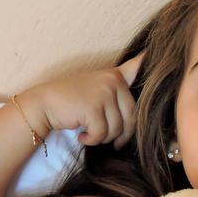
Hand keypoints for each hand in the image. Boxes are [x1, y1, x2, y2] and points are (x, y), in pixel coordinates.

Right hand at [18, 53, 143, 148]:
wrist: (43, 105)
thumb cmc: (71, 102)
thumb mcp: (96, 90)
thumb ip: (117, 91)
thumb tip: (137, 88)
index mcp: (114, 76)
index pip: (135, 69)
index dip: (147, 62)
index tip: (154, 53)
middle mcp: (112, 81)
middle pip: (132, 117)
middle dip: (122, 135)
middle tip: (114, 143)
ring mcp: (103, 93)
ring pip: (117, 129)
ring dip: (104, 139)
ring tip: (91, 134)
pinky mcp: (93, 107)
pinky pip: (102, 134)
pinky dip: (92, 140)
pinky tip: (82, 136)